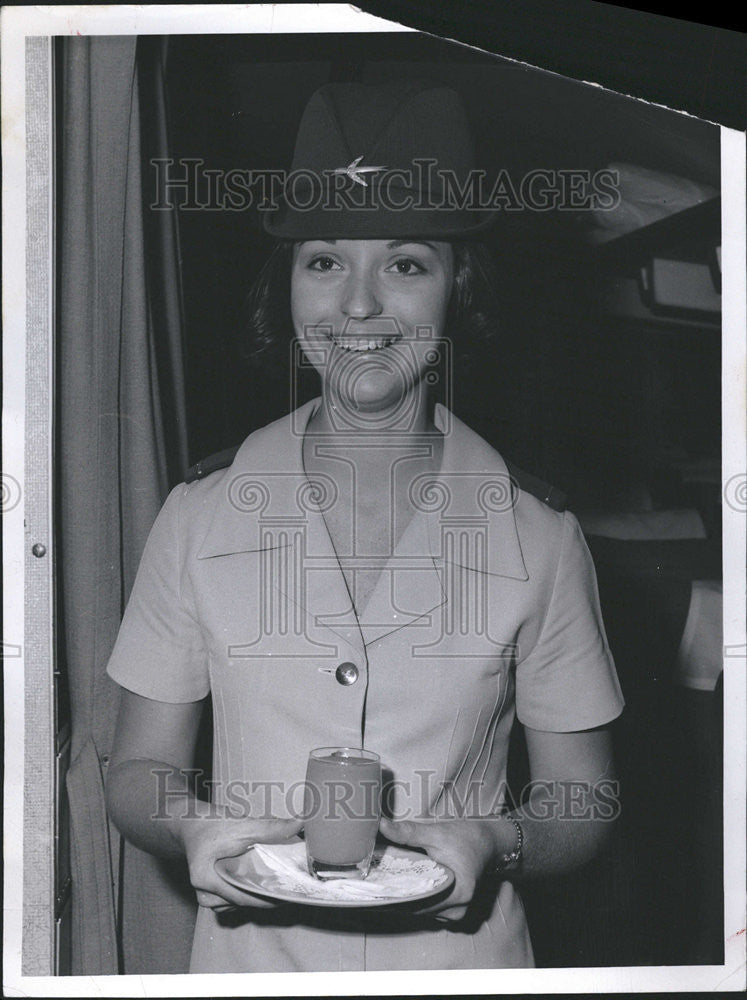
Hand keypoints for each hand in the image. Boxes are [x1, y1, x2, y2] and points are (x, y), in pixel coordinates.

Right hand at [180, 814, 302, 911]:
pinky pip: (234, 899)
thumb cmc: (211, 824)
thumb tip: (299, 823)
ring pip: (237, 904)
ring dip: (256, 895)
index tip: (289, 895)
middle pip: (241, 902)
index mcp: (205, 880)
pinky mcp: (212, 894)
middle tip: (289, 888)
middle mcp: (203, 894)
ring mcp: (206, 896)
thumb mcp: (240, 824)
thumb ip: (270, 828)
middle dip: (265, 896)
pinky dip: (248, 892)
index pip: (242, 897)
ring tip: (278, 885)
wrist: (189, 823)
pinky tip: (262, 883)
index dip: (267, 898)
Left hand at [379, 815, 510, 921]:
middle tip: (375, 881)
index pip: (418, 903)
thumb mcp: (438, 832)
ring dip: (407, 897)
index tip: (375, 887)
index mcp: (458, 894)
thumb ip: (409, 832)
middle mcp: (458, 910)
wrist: (490, 842)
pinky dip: (417, 897)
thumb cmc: (468, 838)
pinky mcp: (452, 909)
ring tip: (386, 882)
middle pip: (418, 909)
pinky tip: (403, 885)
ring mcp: (456, 913)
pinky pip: (429, 907)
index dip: (395, 895)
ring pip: (422, 910)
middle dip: (398, 895)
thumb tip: (382, 826)